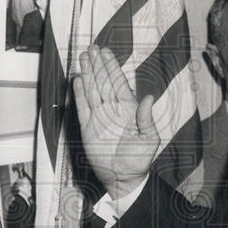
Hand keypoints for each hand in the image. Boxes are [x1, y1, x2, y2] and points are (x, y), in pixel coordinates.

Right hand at [73, 44, 158, 199]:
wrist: (123, 179)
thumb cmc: (139, 162)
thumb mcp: (149, 140)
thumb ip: (147, 119)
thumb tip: (148, 97)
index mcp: (129, 111)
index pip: (118, 83)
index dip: (112, 67)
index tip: (106, 53)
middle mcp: (113, 111)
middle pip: (103, 82)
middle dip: (97, 65)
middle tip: (92, 48)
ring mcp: (99, 118)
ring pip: (92, 90)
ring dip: (88, 74)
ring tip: (83, 57)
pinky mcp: (88, 128)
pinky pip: (82, 107)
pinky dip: (79, 93)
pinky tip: (78, 80)